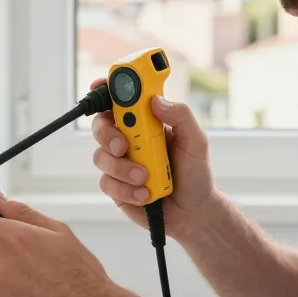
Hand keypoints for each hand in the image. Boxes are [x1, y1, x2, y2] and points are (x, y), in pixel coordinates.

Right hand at [88, 78, 213, 239]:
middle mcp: (129, 138)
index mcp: (146, 121)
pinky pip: (107, 183)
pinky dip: (126, 189)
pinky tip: (145, 194)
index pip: (122, 98)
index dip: (107, 88)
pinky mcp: (116, 186)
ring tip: (145, 178)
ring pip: (101, 156)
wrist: (193, 211)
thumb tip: (156, 100)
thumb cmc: (194, 172)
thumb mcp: (196, 141)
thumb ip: (181, 116)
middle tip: (123, 146)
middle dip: (107, 133)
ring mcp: (120, 162)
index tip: (101, 85)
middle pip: (100, 124)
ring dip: (122, 168)